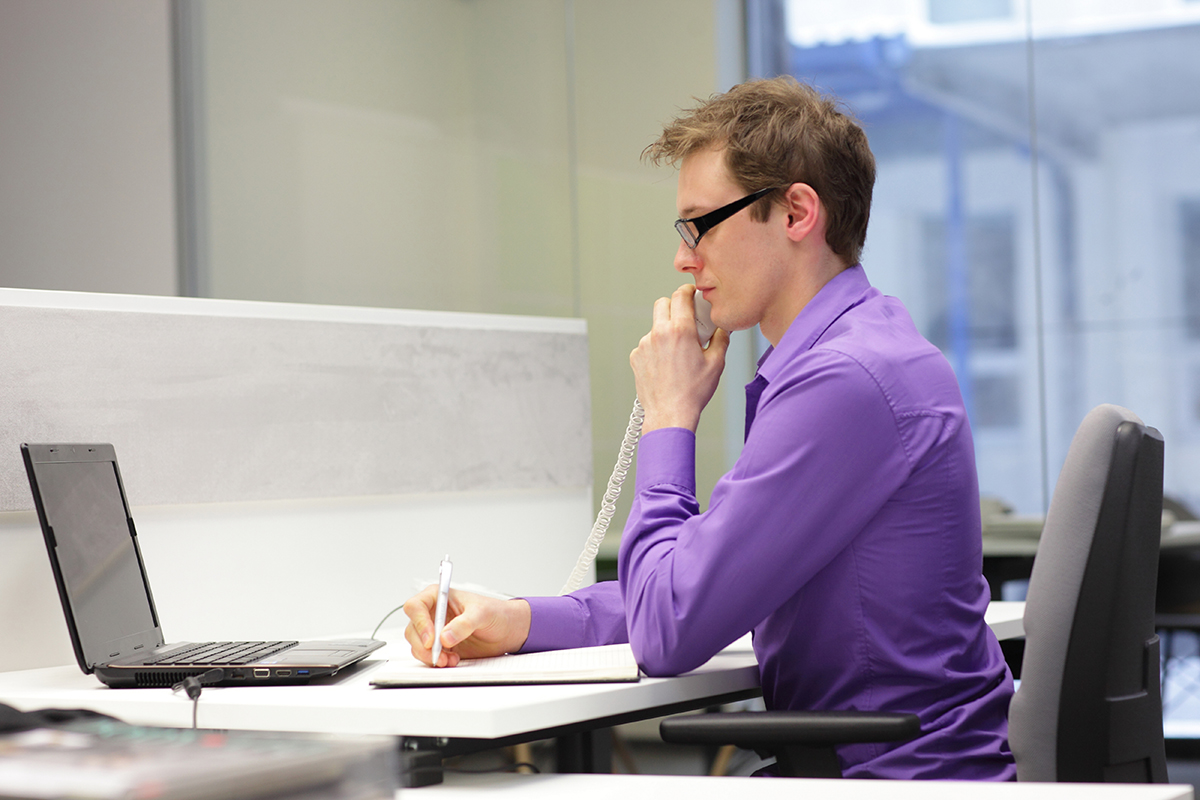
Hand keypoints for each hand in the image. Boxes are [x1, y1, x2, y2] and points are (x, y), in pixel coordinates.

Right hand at [403, 586, 530, 666]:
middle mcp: (433, 613)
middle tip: (439, 655)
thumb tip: (445, 637)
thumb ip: (464, 623)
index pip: (416, 606)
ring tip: (450, 659)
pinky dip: (437, 661)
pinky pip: (428, 656)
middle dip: (424, 645)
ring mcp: (435, 631)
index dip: (420, 623)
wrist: (507, 630)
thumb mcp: (482, 613)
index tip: (432, 639)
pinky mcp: (440, 647)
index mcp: (439, 596)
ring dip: (431, 656)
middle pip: (413, 629)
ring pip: (417, 645)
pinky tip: (453, 660)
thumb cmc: (495, 613)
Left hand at [631, 284, 729, 433]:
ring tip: (678, 352)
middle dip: (674, 306)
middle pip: (663, 304)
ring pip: (655, 326)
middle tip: (686, 319)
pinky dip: (656, 348)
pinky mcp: (636, 357)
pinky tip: (667, 364)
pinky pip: (647, 344)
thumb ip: (721, 338)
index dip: (688, 291)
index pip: (681, 295)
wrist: (670, 414)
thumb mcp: (716, 363)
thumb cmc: (693, 392)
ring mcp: (644, 345)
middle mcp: (659, 333)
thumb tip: (724, 327)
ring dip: (666, 331)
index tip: (692, 294)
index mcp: (680, 330)